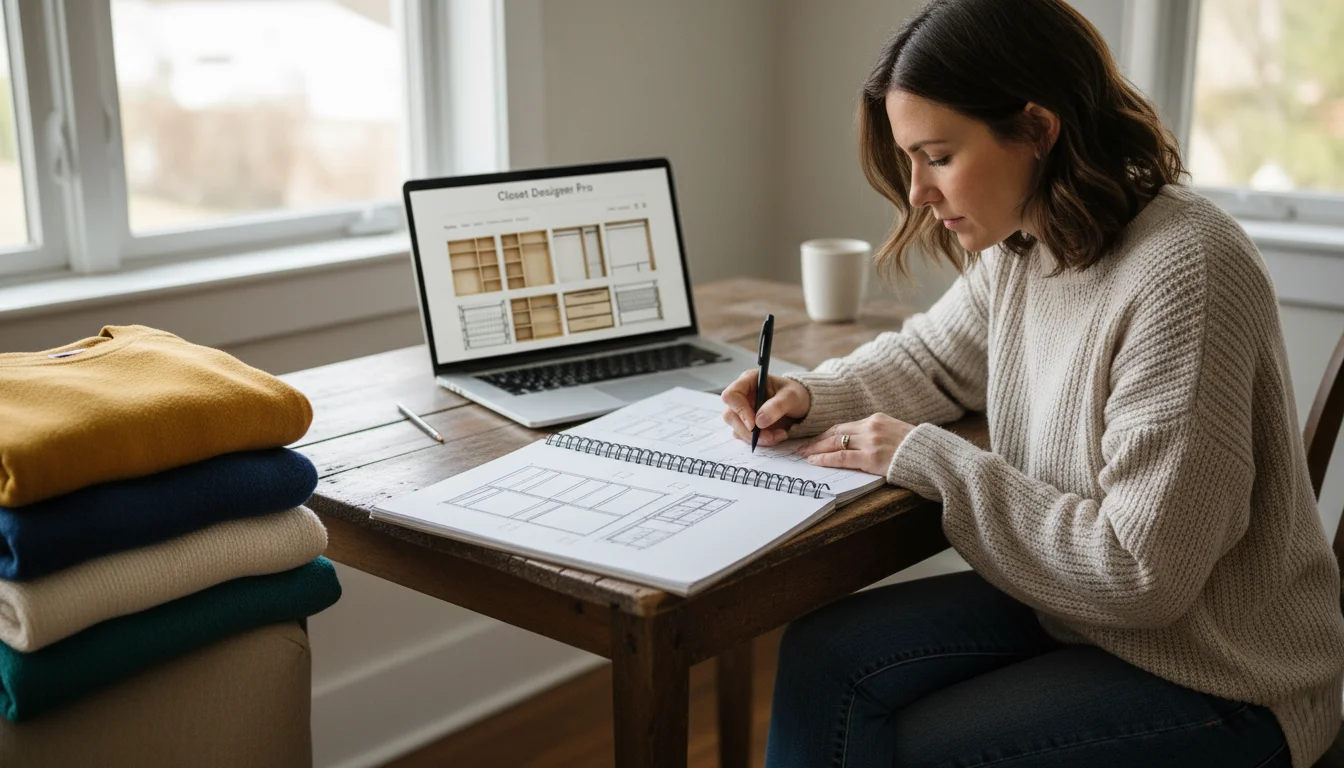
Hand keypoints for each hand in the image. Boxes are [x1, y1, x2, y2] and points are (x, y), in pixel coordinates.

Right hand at [720, 370, 810, 447]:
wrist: (802, 405)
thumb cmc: (795, 394)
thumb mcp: (791, 397)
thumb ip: (777, 406)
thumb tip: (759, 421)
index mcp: (748, 381)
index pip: (731, 395)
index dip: (739, 411)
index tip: (754, 425)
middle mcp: (742, 396)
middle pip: (731, 416)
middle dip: (750, 431)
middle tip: (770, 437)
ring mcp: (743, 411)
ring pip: (738, 429)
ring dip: (757, 438)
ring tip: (779, 436)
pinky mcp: (747, 424)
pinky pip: (746, 437)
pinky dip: (760, 441)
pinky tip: (776, 436)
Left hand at [795, 413, 913, 474]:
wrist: (933, 456)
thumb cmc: (917, 449)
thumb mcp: (897, 433)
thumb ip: (879, 434)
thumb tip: (861, 443)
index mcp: (877, 419)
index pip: (844, 425)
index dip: (827, 433)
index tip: (816, 439)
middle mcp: (871, 426)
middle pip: (836, 432)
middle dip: (817, 440)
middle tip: (802, 447)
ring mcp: (870, 441)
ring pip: (835, 443)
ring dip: (817, 449)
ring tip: (804, 455)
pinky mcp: (871, 457)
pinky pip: (842, 457)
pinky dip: (825, 459)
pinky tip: (815, 461)